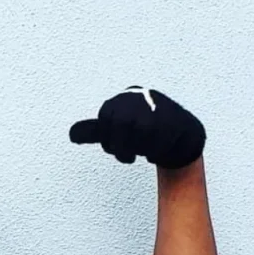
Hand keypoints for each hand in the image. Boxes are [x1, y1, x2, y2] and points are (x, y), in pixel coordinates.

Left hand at [69, 87, 205, 168]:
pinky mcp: (176, 120)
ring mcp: (160, 107)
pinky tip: (158, 151)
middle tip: (128, 157)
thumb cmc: (144, 131)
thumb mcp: (117, 130)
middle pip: (122, 124)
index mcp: (123, 99)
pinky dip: (155, 152)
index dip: (108, 139)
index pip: (105, 118)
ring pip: (141, 131)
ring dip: (140, 149)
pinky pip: (159, 140)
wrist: (182, 134)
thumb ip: (94, 131)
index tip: (115, 145)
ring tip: (143, 152)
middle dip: (121, 147)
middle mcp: (140, 97)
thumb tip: (71, 134)